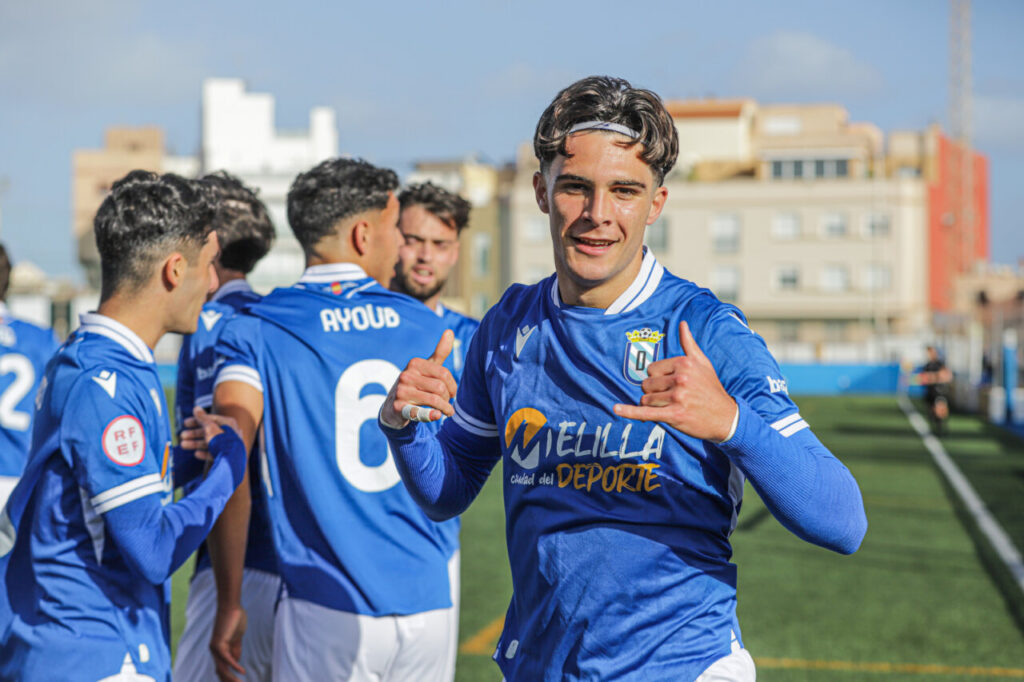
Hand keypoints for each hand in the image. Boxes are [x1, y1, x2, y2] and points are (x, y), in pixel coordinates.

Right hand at [179, 406, 239, 460]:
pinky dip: (205, 453)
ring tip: (183, 445)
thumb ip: (202, 419)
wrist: (231, 461)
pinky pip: (214, 453)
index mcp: (229, 423)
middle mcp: (230, 433)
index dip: (197, 420)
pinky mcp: (226, 456)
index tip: (185, 423)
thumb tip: (196, 408)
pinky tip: (196, 454)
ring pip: (210, 443)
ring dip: (195, 443)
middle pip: (209, 432)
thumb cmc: (221, 441)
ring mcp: (229, 446)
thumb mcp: (210, 428)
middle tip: (182, 435)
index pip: (211, 419)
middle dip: (194, 434)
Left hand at [210, 603, 246, 681]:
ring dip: (231, 678)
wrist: (231, 606)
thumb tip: (236, 663)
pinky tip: (242, 672)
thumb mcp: (237, 637)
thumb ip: (236, 649)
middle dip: (229, 681)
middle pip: (221, 672)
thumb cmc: (235, 619)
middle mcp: (215, 651)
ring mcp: (215, 648)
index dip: (228, 678)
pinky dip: (234, 666)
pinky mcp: (219, 643)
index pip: (222, 669)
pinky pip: (227, 659)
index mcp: (219, 650)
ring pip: (222, 668)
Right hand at [380, 330, 457, 428]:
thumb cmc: (415, 384)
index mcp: (415, 363)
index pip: (444, 373)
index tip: (453, 393)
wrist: (392, 407)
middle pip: (440, 387)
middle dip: (448, 398)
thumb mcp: (426, 368)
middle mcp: (406, 375)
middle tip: (448, 404)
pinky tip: (437, 416)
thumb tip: (450, 331)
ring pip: (434, 400)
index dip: (453, 386)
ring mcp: (401, 391)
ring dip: (445, 408)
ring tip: (447, 411)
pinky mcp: (399, 407)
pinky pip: (419, 412)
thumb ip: (440, 352)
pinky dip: (430, 415)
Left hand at [614, 321, 737, 441]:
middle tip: (671, 398)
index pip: (651, 369)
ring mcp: (677, 397)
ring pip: (646, 399)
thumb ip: (689, 344)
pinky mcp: (674, 415)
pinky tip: (616, 409)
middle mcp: (680, 378)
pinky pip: (645, 412)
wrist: (726, 417)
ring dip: (653, 405)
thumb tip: (682, 323)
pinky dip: (629, 412)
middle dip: (653, 392)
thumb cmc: (711, 389)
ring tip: (670, 407)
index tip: (670, 384)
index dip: (657, 379)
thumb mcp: (703, 363)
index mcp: (684, 363)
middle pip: (646, 384)